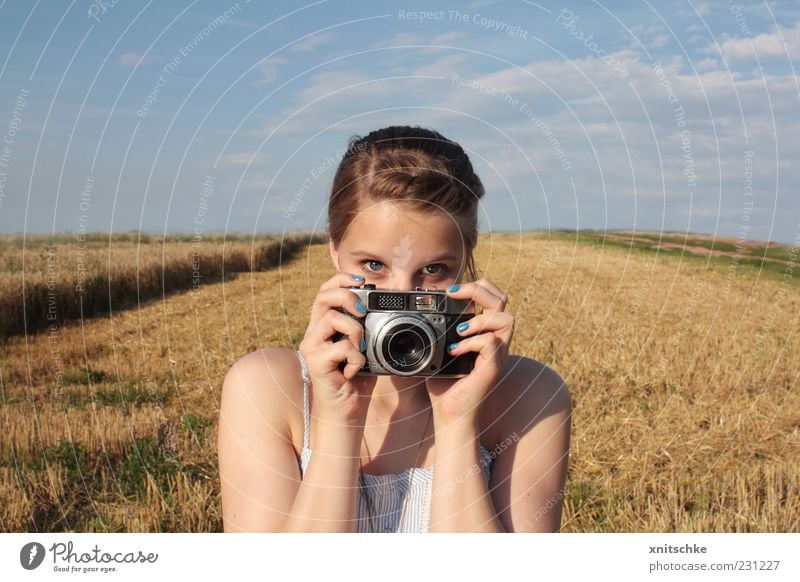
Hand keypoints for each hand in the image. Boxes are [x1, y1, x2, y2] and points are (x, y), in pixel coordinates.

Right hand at [298, 272, 376, 423]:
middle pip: (322, 297)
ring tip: (363, 349)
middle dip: (346, 297)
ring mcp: (312, 347)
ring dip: (356, 330)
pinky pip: (340, 347)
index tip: (361, 281)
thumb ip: (367, 329)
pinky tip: (356, 370)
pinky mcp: (315, 363)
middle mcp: (314, 333)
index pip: (325, 291)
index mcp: (324, 325)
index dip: (340, 280)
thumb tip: (386, 309)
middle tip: (363, 311)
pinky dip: (356, 358)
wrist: (346, 412)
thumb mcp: (366, 348)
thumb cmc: (356, 380)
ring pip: (332, 318)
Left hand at [425, 278, 514, 425]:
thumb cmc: (444, 385)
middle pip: (503, 300)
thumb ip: (435, 331)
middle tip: (456, 295)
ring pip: (507, 318)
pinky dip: (471, 343)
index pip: (493, 297)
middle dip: (478, 290)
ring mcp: (498, 355)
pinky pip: (492, 343)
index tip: (450, 291)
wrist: (449, 416)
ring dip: (480, 319)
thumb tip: (415, 313)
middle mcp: (496, 341)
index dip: (476, 286)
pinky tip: (454, 352)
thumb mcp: (436, 351)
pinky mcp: (493, 368)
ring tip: (459, 331)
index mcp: (484, 333)